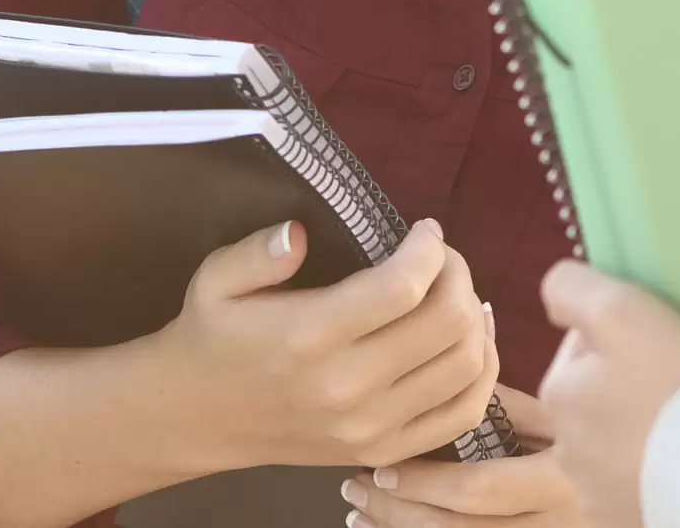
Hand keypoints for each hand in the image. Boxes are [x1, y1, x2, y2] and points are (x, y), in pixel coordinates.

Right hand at [146, 216, 501, 471]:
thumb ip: (258, 252)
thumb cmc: (213, 337)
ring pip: (466, 365)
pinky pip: (464, 413)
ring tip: (453, 292)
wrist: (198, 418)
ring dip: (474, 317)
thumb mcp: (214, 280)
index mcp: (307, 337)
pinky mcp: (385, 450)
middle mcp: (346, 388)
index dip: (429, 248)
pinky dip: (482, 371)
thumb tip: (299, 233)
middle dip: (458, 274)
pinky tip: (466, 339)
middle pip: (448, 322)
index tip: (423, 230)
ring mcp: (371, 427)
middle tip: (440, 258)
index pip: (403, 287)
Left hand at [342, 384, 586, 525]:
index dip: (426, 482)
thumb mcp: (562, 405)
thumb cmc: (610, 417)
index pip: (480, 488)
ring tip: (360, 515)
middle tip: (355, 487)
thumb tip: (452, 371)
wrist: (652, 457)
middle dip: (400, 512)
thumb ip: (509, 400)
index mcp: (564, 478)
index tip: (382, 465)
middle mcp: (561, 520)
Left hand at [537, 262, 679, 527]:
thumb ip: (572, 289)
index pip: (581, 349)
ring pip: (614, 447)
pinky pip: (635, 487)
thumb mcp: (622, 310)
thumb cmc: (677, 386)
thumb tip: (555, 299)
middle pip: (595, 401)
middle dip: (623, 391)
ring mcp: (595, 493)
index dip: (618, 339)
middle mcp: (565, 448)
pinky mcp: (625, 521)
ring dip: (637, 435)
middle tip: (675, 386)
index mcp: (559, 393)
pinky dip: (653, 474)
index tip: (657, 345)